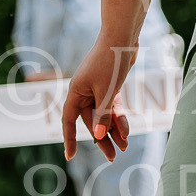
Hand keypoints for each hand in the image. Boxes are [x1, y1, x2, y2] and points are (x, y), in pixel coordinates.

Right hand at [62, 34, 137, 161]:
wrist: (123, 38)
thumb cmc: (110, 62)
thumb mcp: (107, 92)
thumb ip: (103, 115)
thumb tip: (99, 136)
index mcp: (76, 92)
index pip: (69, 121)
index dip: (69, 139)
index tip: (70, 156)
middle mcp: (84, 92)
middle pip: (91, 122)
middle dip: (103, 139)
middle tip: (113, 157)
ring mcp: (97, 90)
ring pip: (104, 116)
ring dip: (114, 130)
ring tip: (125, 146)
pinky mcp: (110, 86)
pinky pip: (113, 108)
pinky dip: (119, 118)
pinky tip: (127, 131)